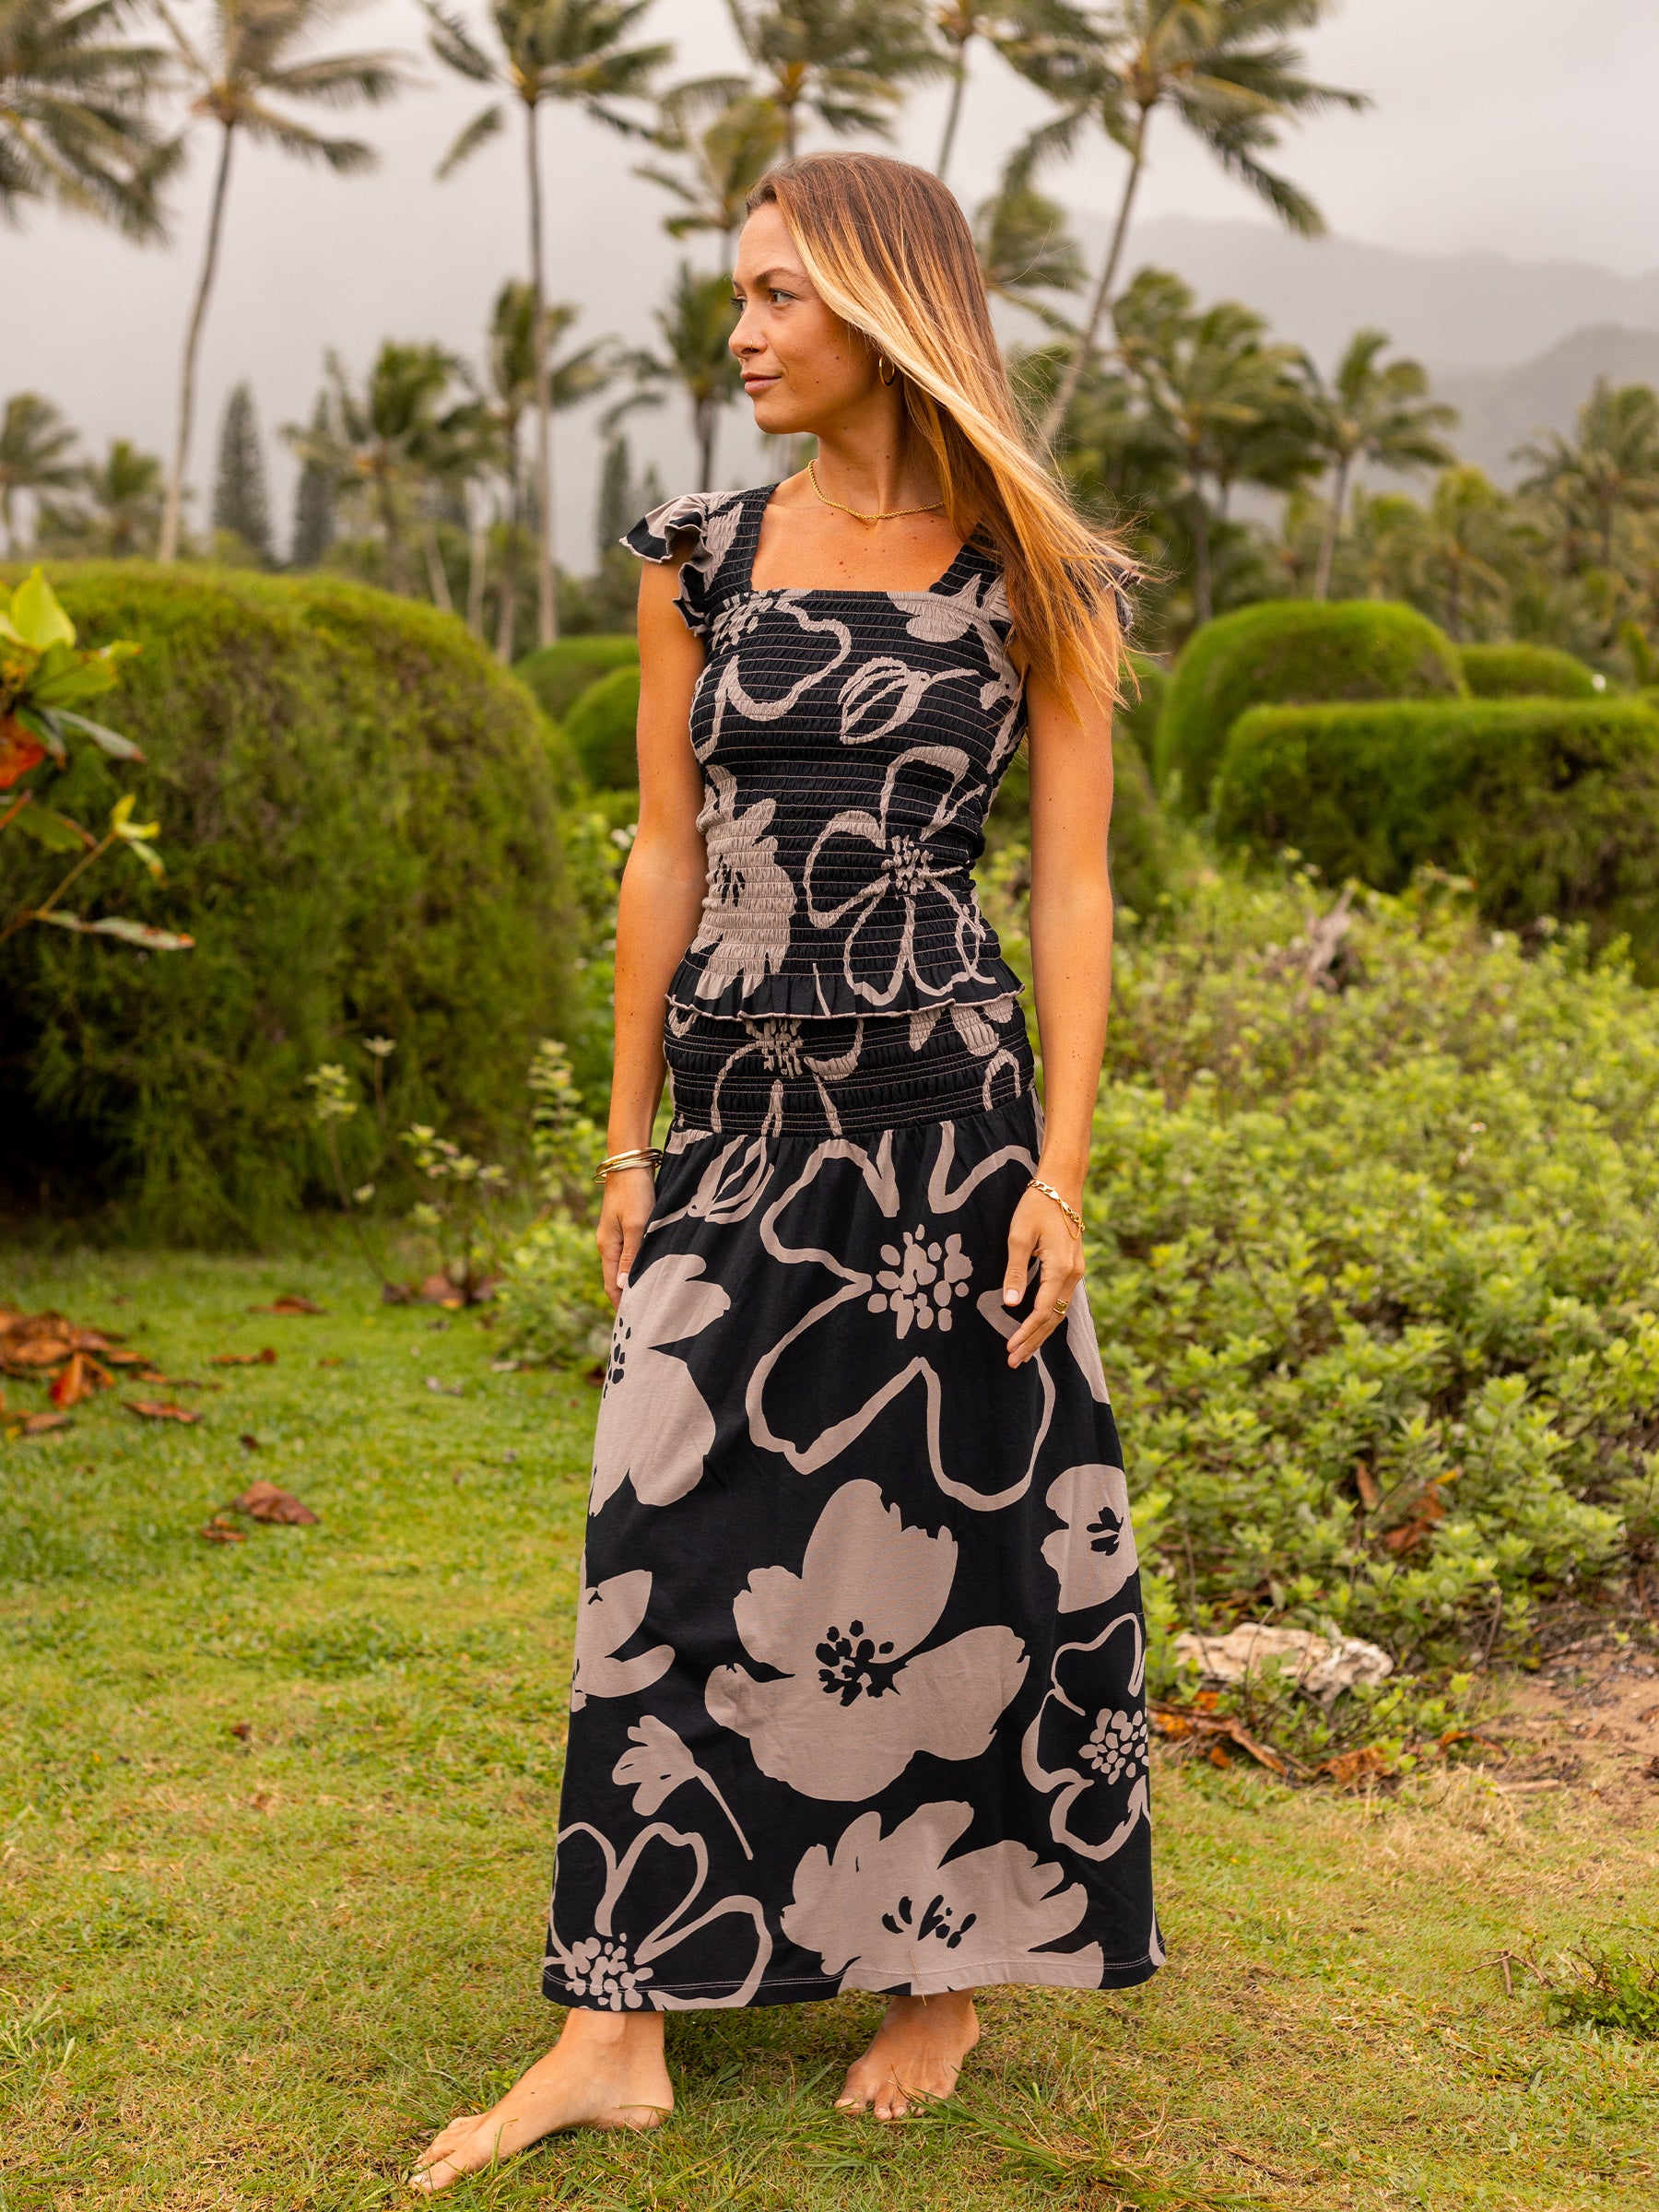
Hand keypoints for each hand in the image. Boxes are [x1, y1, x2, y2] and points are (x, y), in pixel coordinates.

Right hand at [596, 1167, 656, 1305]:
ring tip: (649, 1299)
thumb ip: (631, 1256)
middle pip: (615, 1279)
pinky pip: (629, 1254)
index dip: (621, 1305)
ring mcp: (615, 1235)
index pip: (611, 1285)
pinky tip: (649, 1271)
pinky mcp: (624, 1226)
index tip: (633, 1323)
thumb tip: (623, 1286)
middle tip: (644, 1317)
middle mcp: (608, 1244)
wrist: (629, 1162)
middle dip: (627, 1298)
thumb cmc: (634, 1193)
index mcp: (608, 1247)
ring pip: (623, 1267)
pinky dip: (636, 1267)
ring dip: (633, 1283)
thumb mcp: (636, 1226)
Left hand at [1001, 1183, 1082, 1368]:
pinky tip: (1037, 1328)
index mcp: (1061, 1268)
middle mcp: (1074, 1274)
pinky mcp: (1073, 1268)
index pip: (1042, 1310)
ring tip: (1023, 1353)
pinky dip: (1048, 1317)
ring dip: (1041, 1333)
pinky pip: (1061, 1299)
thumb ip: (1014, 1272)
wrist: (1062, 1185)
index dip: (1026, 1332)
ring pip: (1059, 1311)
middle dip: (1034, 1341)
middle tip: (1014, 1361)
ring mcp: (1076, 1272)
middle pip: (1054, 1317)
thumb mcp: (1018, 1236)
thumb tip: (1011, 1304)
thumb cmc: (1037, 1206)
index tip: (1009, 1347)